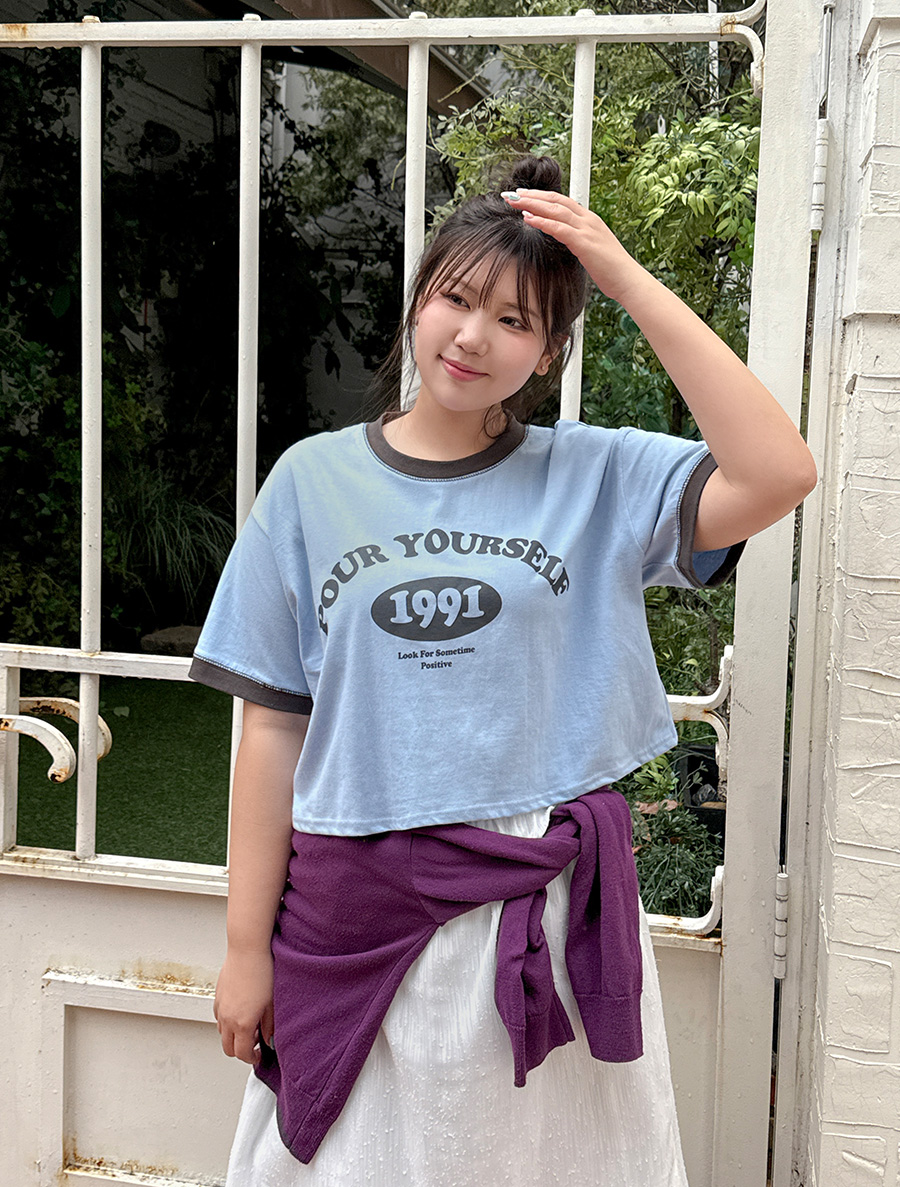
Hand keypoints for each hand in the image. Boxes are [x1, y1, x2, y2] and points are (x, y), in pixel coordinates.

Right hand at [214, 947, 274, 1064]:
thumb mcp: (272, 1003)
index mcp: (243, 1023)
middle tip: (255, 1042)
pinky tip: (240, 1011)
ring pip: (222, 1033)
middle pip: (228, 1049)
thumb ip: (269, 1025)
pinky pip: (219, 1018)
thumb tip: (269, 1039)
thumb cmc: (262, 972)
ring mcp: (220, 1008)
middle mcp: (228, 1019)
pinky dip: (227, 1022)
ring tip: (249, 1025)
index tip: (259, 1055)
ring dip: (233, 1036)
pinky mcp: (217, 997)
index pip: (242, 1054)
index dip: (252, 1059)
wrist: (248, 950)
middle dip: (241, 1051)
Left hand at [502, 189, 644, 304]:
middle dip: (532, 195)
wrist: (628, 280)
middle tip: (511, 194)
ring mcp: (587, 229)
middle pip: (555, 200)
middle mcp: (588, 220)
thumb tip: (565, 240)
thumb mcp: (593, 250)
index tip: (524, 194)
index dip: (542, 196)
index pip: (562, 201)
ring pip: (555, 210)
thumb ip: (579, 241)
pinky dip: (542, 221)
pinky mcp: (584, 242)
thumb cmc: (611, 270)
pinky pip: (559, 228)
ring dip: (532, 204)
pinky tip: (527, 218)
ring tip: (514, 201)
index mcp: (590, 220)